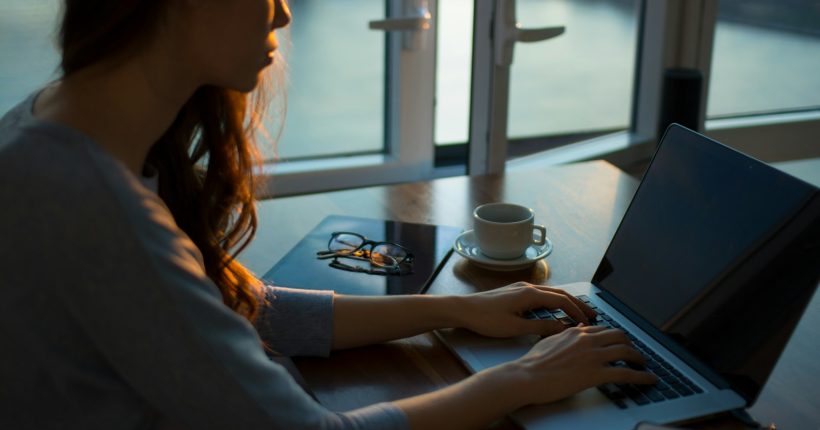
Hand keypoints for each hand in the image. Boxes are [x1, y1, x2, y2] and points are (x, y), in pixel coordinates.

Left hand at [457, 282, 597, 337]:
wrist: (463, 309)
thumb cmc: (486, 319)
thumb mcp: (515, 327)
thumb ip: (540, 327)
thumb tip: (562, 328)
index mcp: (530, 294)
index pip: (561, 300)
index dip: (576, 311)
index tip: (588, 322)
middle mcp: (528, 287)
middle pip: (559, 293)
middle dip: (577, 303)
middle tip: (592, 314)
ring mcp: (521, 288)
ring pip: (550, 293)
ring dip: (566, 302)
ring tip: (577, 312)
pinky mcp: (514, 292)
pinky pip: (540, 294)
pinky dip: (553, 301)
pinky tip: (555, 310)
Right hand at [501, 324, 656, 406]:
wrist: (527, 376)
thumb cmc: (533, 362)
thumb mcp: (549, 341)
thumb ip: (565, 334)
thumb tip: (577, 329)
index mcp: (576, 333)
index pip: (603, 329)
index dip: (615, 336)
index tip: (619, 342)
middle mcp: (588, 340)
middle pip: (619, 336)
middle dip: (630, 344)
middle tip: (634, 352)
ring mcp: (593, 356)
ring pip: (626, 351)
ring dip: (639, 358)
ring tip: (644, 365)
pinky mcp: (596, 374)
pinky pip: (626, 373)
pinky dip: (642, 377)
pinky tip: (649, 380)